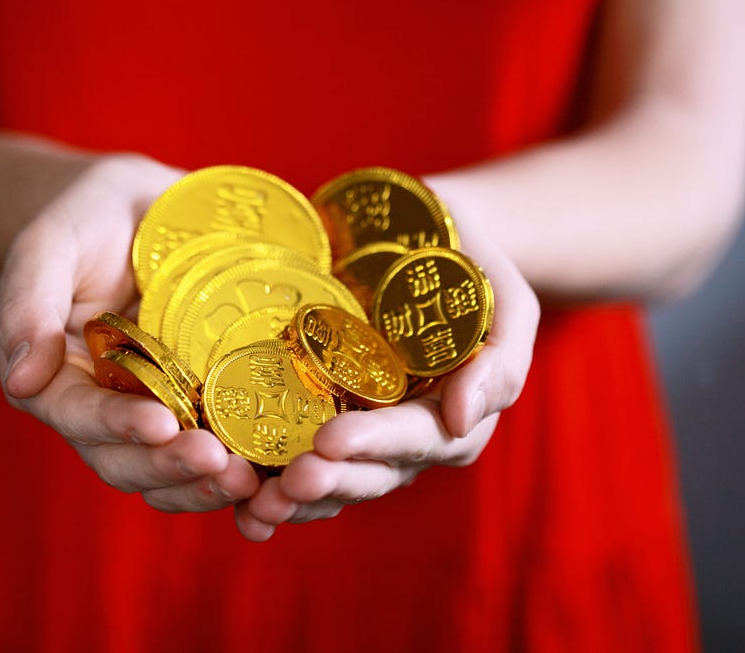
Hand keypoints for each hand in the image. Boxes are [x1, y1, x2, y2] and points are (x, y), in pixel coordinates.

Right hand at [0, 154, 259, 511]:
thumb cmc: (88, 220)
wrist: (142, 211)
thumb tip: (22, 381)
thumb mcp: (51, 244)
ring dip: (204, 485)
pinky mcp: (198, 408)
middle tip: (219, 463)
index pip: (78, 415)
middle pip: (124, 460)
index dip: (116, 426)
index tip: (160, 425)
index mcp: (57, 376)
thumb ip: (29, 303)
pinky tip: (269, 473)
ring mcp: (152, 412)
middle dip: (170, 468)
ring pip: (166, 472)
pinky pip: (211, 452)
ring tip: (249, 481)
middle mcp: (102, 407)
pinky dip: (235, 471)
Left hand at [234, 188, 539, 539]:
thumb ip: (500, 361)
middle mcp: (405, 438)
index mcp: (451, 417)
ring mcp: (362, 432)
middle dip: (328, 482)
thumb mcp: (505, 300)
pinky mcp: (322, 416)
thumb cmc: (471, 264)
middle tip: (285, 483)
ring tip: (255, 506)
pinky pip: (298, 459)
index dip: (373, 444)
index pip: (414, 439)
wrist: (427, 239)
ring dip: (295, 499)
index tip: (328, 441)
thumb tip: (462, 418)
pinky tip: (239, 502)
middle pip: (368, 473)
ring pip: (333, 480)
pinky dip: (270, 485)